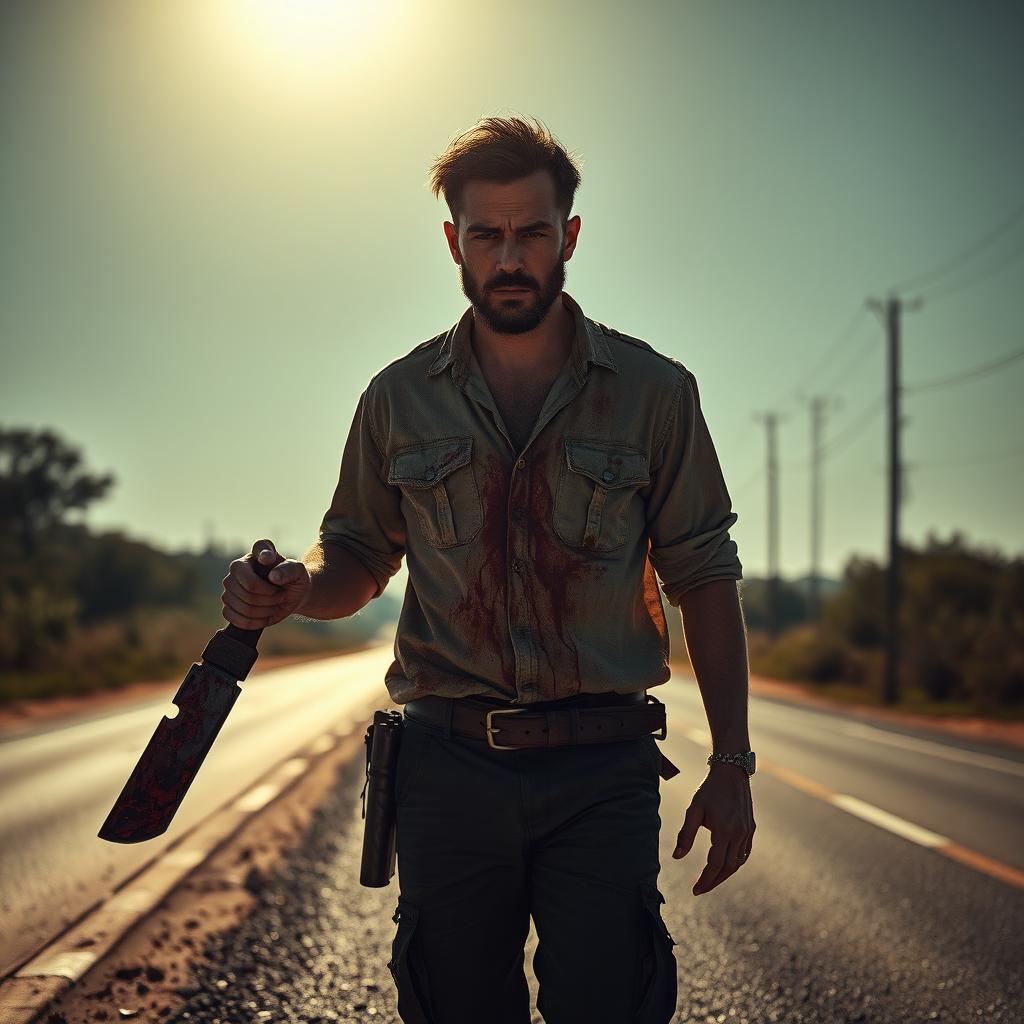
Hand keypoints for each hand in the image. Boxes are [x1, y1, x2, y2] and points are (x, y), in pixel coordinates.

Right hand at [221, 538, 310, 628]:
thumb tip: (273, 577)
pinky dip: (256, 622)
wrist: (292, 594)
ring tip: (275, 604)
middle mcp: (236, 570)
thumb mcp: (298, 570)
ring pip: (244, 607)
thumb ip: (289, 569)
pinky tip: (266, 615)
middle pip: (247, 592)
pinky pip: (237, 620)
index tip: (272, 567)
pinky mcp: (229, 607)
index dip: (259, 574)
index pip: (246, 568)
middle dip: (270, 599)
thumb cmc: (294, 578)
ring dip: (265, 610)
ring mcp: (230, 589)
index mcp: (252, 555)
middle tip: (281, 595)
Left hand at [672, 763, 754, 895]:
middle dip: (714, 881)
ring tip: (710, 880)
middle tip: (700, 889)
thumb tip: (677, 857)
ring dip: (724, 874)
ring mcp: (747, 832)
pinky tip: (725, 866)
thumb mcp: (694, 810)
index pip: (715, 864)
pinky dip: (735, 863)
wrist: (731, 772)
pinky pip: (745, 853)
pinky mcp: (751, 828)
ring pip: (738, 863)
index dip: (705, 879)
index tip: (695, 890)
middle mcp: (739, 834)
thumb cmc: (709, 790)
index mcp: (724, 830)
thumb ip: (685, 834)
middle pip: (728, 868)